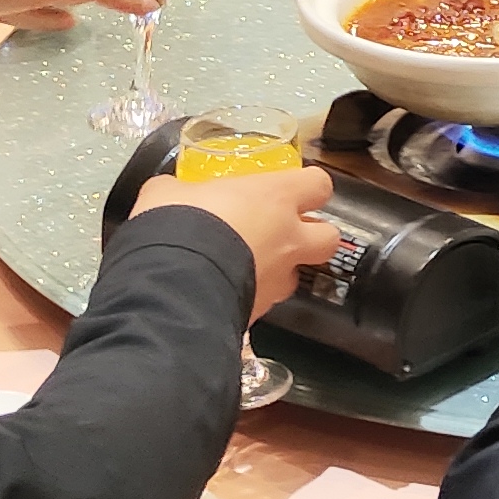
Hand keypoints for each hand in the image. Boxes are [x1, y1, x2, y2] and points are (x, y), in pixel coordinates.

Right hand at [133, 163, 341, 317]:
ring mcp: (277, 280)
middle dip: (313, 237)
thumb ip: (183, 189)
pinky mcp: (259, 314)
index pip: (319, 185)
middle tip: (283, 235)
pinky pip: (264, 303)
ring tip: (248, 269)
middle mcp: (288, 239)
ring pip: (296, 276)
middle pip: (329, 238)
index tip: (289, 191)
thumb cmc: (178, 224)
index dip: (308, 188)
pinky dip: (250, 298)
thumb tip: (172, 190)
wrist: (169, 287)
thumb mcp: (169, 192)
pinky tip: (223, 295)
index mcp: (276, 198)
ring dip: (279, 272)